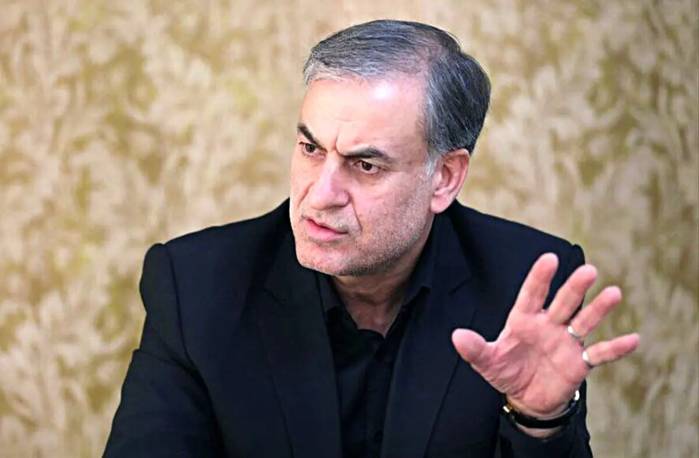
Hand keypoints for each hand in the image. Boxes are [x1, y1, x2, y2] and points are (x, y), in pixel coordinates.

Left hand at [451, 253, 639, 418]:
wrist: (526, 397)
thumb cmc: (506, 370)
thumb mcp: (487, 361)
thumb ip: (474, 349)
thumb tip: (456, 337)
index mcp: (524, 319)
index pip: (532, 294)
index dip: (540, 277)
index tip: (549, 258)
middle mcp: (548, 325)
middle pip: (564, 302)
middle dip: (574, 287)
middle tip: (588, 270)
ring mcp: (566, 342)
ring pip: (585, 321)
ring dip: (599, 309)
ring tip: (614, 293)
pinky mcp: (579, 363)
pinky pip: (600, 354)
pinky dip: (616, 348)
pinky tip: (634, 339)